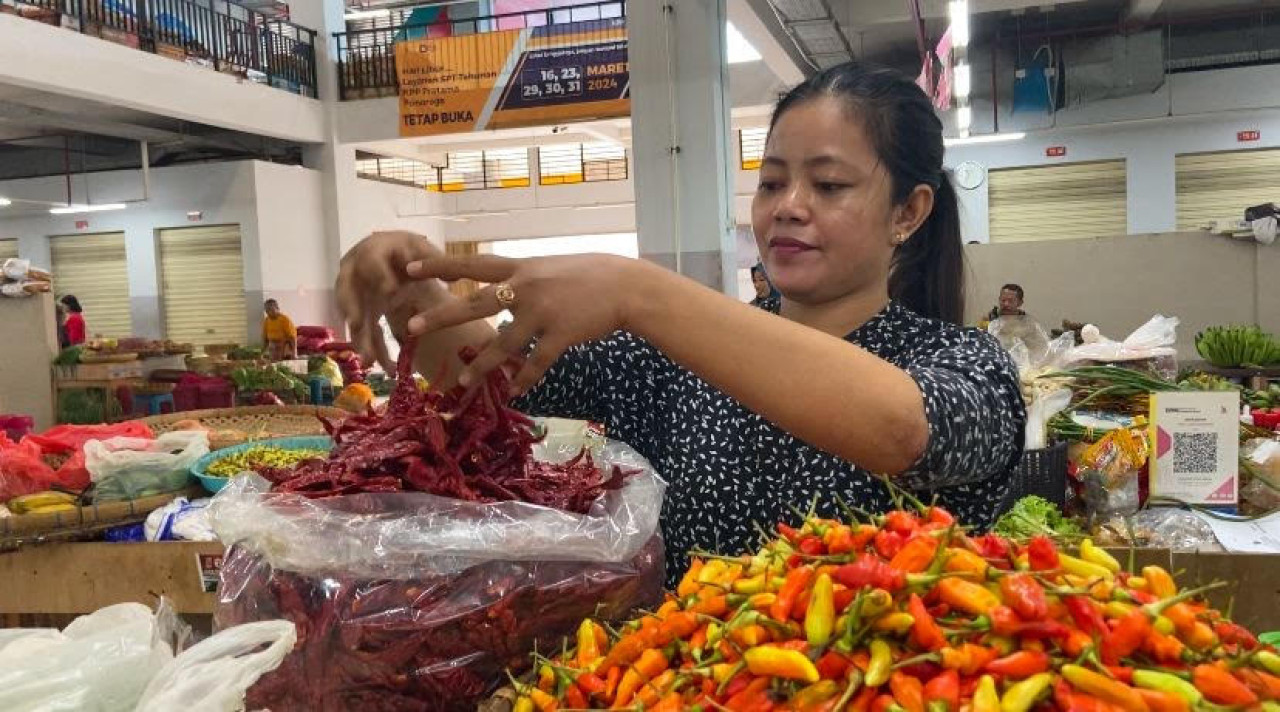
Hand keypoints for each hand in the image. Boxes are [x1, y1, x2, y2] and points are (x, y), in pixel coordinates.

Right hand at [335, 231, 445, 370]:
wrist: (395, 255)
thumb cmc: (409, 251)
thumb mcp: (423, 250)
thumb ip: (435, 262)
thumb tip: (454, 278)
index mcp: (372, 250)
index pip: (371, 262)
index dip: (378, 275)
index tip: (390, 291)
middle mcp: (354, 271)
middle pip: (347, 290)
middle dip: (352, 309)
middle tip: (357, 326)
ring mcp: (354, 294)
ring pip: (353, 316)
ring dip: (360, 339)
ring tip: (368, 361)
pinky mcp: (360, 312)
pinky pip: (363, 331)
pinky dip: (373, 349)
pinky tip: (385, 367)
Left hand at [405, 253, 651, 392]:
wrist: (626, 286)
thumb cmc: (591, 273)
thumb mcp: (552, 265)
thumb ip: (525, 275)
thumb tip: (504, 280)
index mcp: (521, 267)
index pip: (473, 264)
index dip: (440, 265)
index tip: (410, 266)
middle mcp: (525, 288)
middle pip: (475, 303)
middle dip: (442, 315)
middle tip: (413, 326)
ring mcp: (542, 312)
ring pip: (503, 343)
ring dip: (482, 365)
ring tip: (463, 382)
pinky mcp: (560, 335)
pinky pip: (537, 363)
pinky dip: (526, 378)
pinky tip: (516, 392)